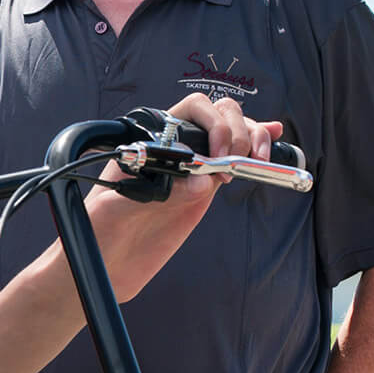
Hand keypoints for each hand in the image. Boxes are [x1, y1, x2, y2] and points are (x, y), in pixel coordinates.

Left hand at [80, 94, 283, 298]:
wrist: (108, 262)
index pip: (192, 109)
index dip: (213, 123)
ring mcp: (194, 166)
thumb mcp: (115, 208)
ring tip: (257, 158)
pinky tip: (273, 141)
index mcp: (152, 141)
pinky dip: (258, 148)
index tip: (217, 155)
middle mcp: (176, 148)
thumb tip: (199, 181)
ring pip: (234, 133)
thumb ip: (156, 192)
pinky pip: (235, 160)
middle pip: (220, 115)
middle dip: (237, 132)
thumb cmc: (100, 231)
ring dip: (254, 137)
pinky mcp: (205, 188)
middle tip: (236, 163)